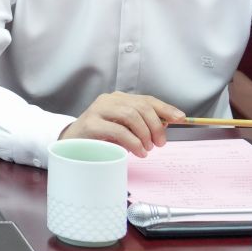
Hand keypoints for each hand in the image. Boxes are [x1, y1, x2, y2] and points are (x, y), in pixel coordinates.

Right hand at [59, 91, 184, 156]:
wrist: (70, 144)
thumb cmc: (100, 137)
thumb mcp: (123, 128)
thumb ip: (140, 124)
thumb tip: (166, 124)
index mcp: (118, 99)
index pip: (146, 99)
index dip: (165, 108)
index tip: (180, 118)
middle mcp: (108, 100)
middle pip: (140, 107)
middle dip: (155, 126)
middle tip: (160, 143)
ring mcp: (98, 110)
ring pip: (130, 115)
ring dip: (144, 134)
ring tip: (147, 149)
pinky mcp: (91, 124)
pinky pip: (118, 130)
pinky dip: (133, 142)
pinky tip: (138, 152)